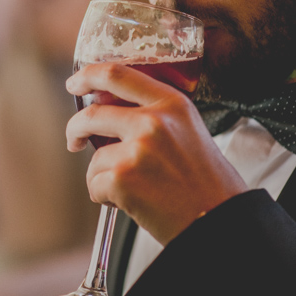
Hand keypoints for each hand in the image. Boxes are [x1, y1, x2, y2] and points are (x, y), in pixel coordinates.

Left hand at [66, 62, 247, 244]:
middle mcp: (154, 121)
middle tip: (75, 141)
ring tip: (134, 190)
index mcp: (171, 103)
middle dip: (76, 129)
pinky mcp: (123, 179)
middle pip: (92, 114)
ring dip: (103, 177)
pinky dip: (105, 198)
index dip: (88, 75)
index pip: (117, 74)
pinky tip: (132, 203)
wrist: (220, 222)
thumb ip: (154, 114)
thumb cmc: (206, 183)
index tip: (75, 83)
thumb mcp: (188, 130)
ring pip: (94, 158)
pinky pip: (94, 184)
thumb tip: (109, 111)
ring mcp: (137, 149)